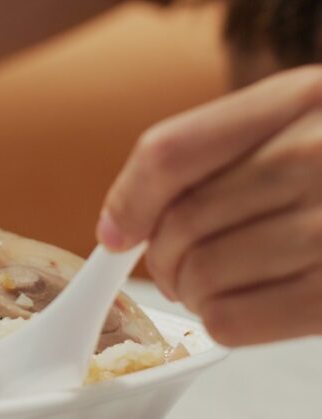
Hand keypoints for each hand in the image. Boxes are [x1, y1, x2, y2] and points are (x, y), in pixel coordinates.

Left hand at [98, 65, 321, 344]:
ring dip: (189, 290)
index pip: (171, 152)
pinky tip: (236, 305)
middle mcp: (319, 156)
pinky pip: (236, 320)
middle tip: (172, 266)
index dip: (128, 199)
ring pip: (202, 274)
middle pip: (180, 222)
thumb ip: (220, 150)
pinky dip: (219, 320)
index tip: (117, 231)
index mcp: (302, 98)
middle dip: (160, 257)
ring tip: (208, 284)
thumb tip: (121, 224)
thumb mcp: (305, 117)